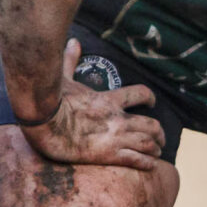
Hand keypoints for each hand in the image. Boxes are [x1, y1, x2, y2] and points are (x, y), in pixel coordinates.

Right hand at [23, 40, 162, 169]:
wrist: (45, 123)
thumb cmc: (52, 100)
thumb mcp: (63, 77)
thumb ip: (70, 60)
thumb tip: (72, 41)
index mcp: (109, 99)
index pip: (140, 94)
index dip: (150, 98)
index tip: (153, 102)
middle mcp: (117, 119)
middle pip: (151, 124)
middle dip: (159, 132)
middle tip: (161, 137)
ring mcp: (115, 138)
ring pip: (148, 143)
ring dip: (155, 148)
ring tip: (157, 152)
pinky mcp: (109, 155)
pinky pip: (136, 160)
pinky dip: (147, 163)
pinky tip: (151, 165)